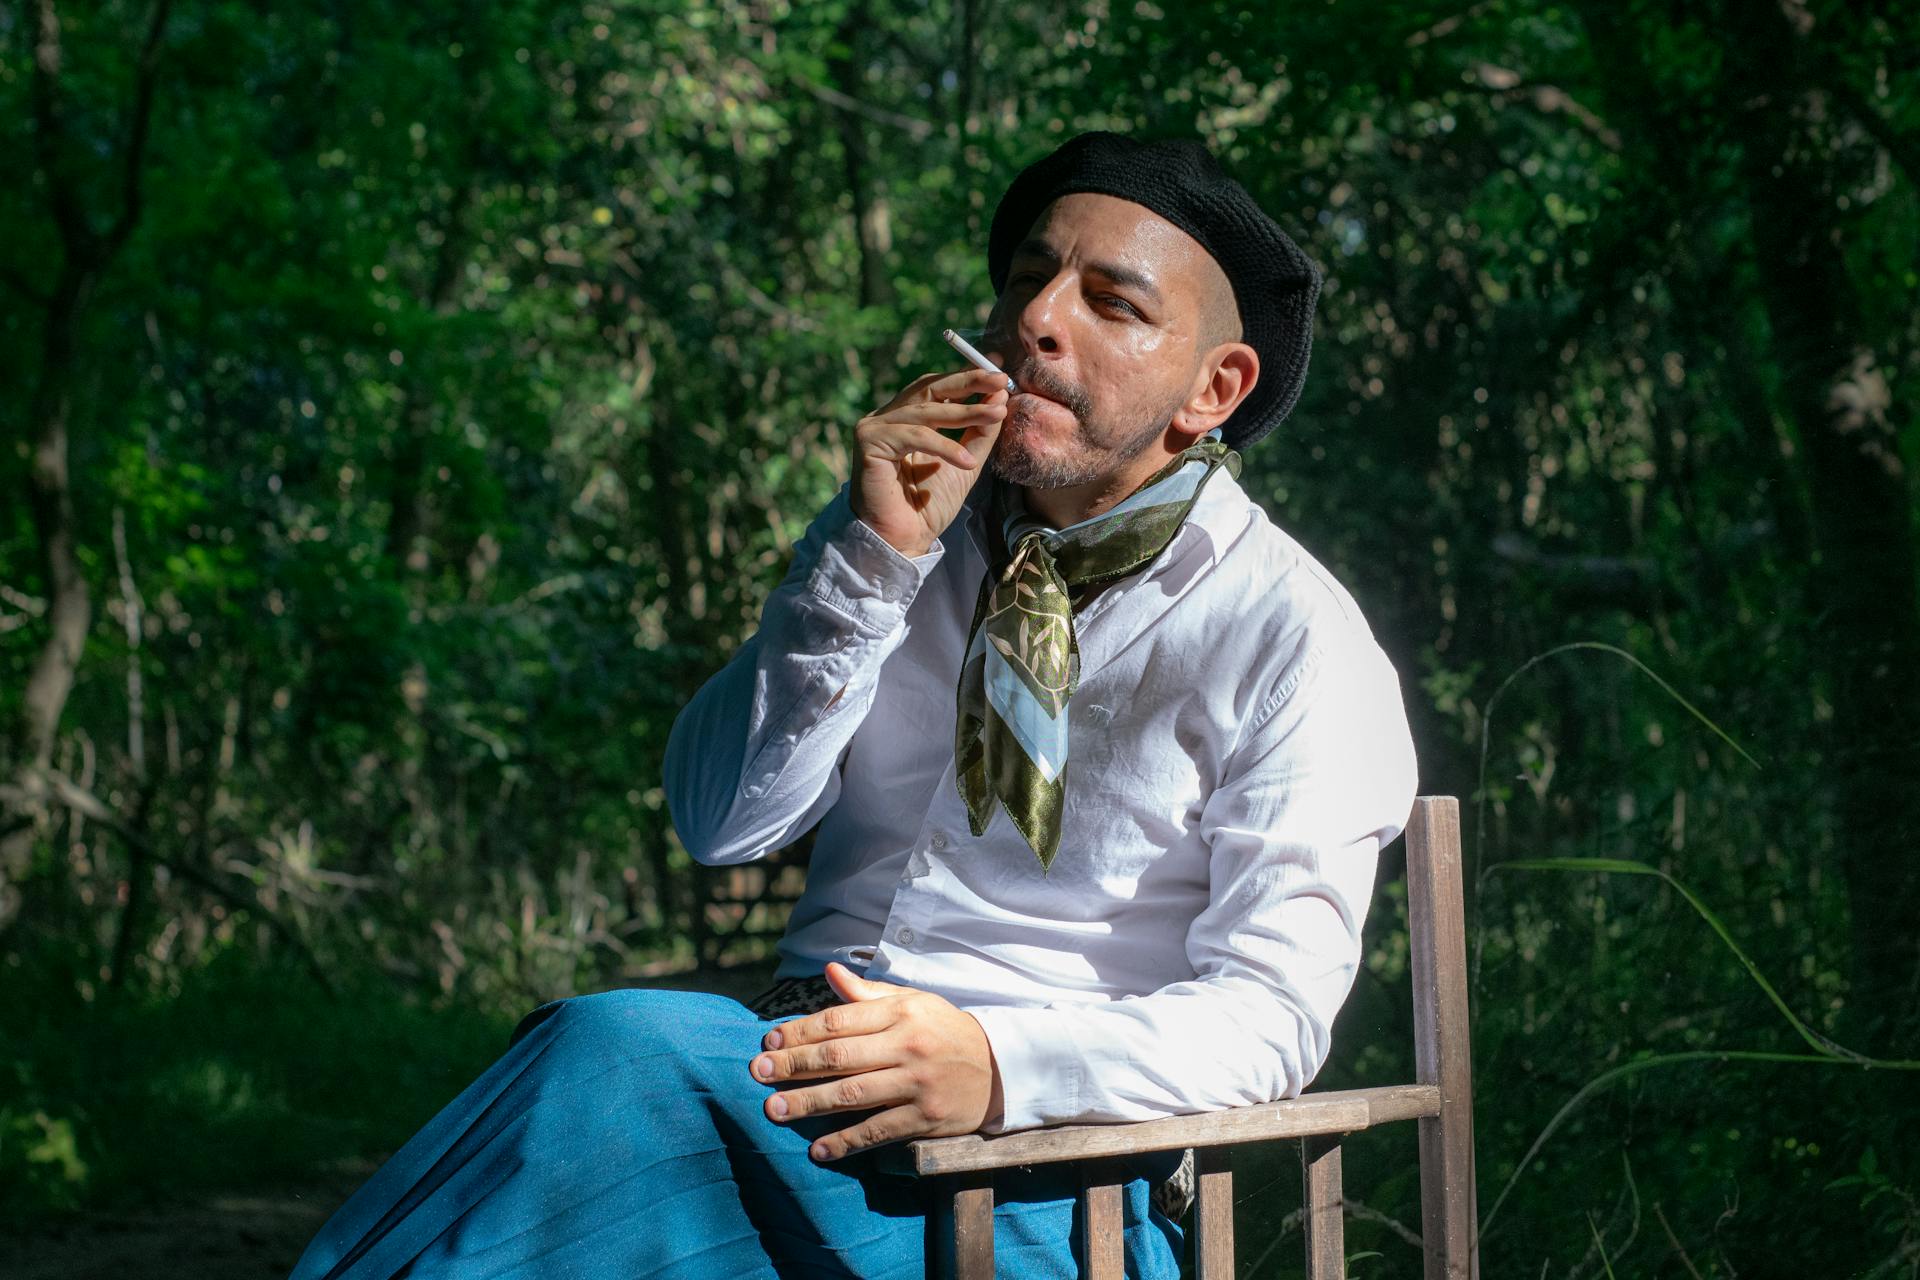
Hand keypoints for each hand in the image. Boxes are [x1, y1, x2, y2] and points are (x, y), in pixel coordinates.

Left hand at [750, 962, 1004, 1161]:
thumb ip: (867, 993)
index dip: (800, 1031)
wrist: (1000, 1068)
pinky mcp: (926, 1118)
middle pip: (839, 1056)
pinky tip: (817, 1149)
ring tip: (773, 1109)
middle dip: (794, 1066)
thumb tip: (828, 972)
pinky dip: (846, 1142)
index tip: (768, 1043)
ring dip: (808, 1103)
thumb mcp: (913, 1002)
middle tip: (757, 1074)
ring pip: (852, 1094)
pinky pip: (878, 1131)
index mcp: (901, 1012)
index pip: (839, 1020)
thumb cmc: (945, 1031)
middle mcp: (907, 1045)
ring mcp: (917, 1084)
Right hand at [849, 360, 1009, 557]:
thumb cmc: (928, 506)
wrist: (902, 541)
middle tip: (1000, 381)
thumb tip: (999, 399)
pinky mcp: (869, 443)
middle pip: (929, 388)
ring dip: (965, 412)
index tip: (1001, 379)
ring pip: (925, 410)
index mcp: (906, 419)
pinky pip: (913, 436)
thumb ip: (978, 432)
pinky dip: (943, 445)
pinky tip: (966, 462)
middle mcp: (887, 418)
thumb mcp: (964, 462)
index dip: (967, 380)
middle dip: (968, 383)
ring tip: (996, 416)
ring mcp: (875, 428)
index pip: (936, 388)